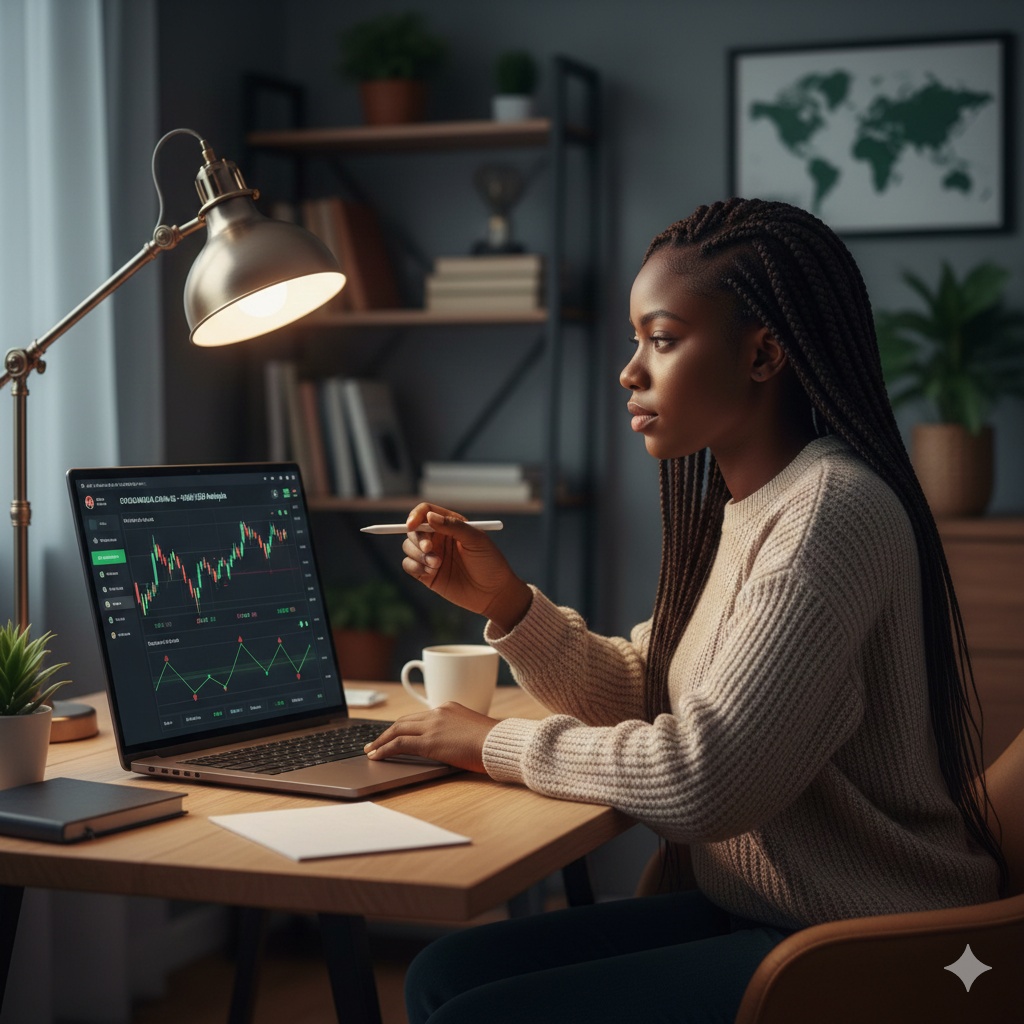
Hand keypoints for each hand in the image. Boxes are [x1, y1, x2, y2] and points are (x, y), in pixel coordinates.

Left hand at [364, 702, 498, 772]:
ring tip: (370, 750)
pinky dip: (384, 749)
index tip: (393, 734)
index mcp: (448, 707)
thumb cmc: (493, 742)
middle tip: (374, 742)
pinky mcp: (429, 741)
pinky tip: (376, 756)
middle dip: (387, 732)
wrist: (500, 743)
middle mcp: (438, 712)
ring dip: (381, 741)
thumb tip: (450, 745)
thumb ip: (457, 733)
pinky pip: (400, 744)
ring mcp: (432, 725)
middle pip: (404, 721)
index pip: (418, 717)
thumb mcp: (473, 731)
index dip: (403, 726)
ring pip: (397, 730)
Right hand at [402, 504, 531, 631]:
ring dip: (418, 555)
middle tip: (429, 549)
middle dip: (418, 539)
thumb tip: (429, 516)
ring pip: (408, 547)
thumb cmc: (490, 563)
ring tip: (438, 565)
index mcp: (450, 524)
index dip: (416, 515)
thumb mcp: (476, 540)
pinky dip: (415, 567)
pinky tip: (431, 573)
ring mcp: (431, 556)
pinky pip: (408, 565)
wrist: (493, 593)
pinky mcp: (426, 574)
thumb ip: (453, 526)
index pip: (426, 512)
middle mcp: (438, 538)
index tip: (412, 524)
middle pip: (414, 530)